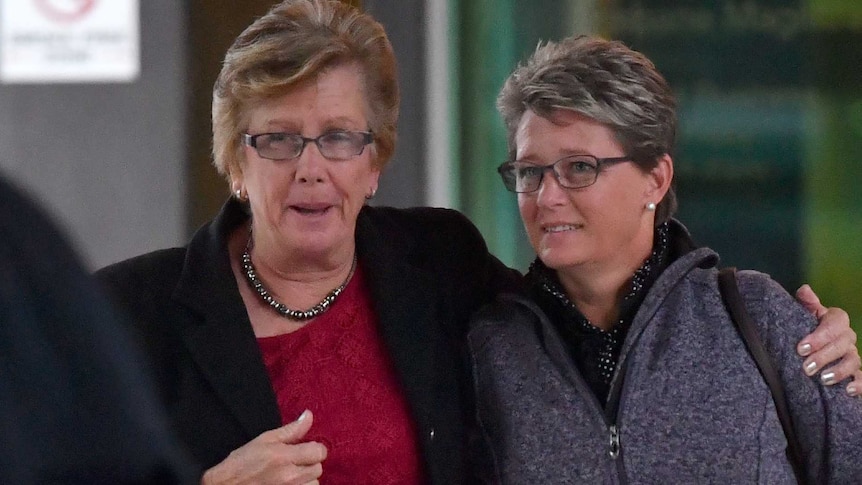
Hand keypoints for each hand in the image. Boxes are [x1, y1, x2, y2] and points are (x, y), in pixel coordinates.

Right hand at [201, 410, 326, 484]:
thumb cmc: (242, 462)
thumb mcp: (265, 440)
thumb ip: (291, 430)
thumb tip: (309, 415)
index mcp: (284, 456)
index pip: (319, 452)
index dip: (315, 449)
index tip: (306, 449)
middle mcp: (290, 476)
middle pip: (318, 469)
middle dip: (309, 464)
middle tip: (294, 463)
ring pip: (314, 484)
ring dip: (306, 479)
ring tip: (291, 476)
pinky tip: (289, 484)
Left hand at [795, 285, 860, 396]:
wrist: (806, 350)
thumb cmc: (804, 329)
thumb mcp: (803, 315)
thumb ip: (806, 303)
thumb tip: (805, 289)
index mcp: (835, 320)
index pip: (836, 322)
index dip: (820, 335)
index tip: (801, 348)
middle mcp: (847, 337)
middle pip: (843, 343)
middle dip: (824, 356)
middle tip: (807, 367)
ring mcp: (852, 355)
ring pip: (853, 361)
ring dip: (839, 370)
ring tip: (823, 379)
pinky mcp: (854, 373)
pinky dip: (859, 384)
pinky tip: (849, 390)